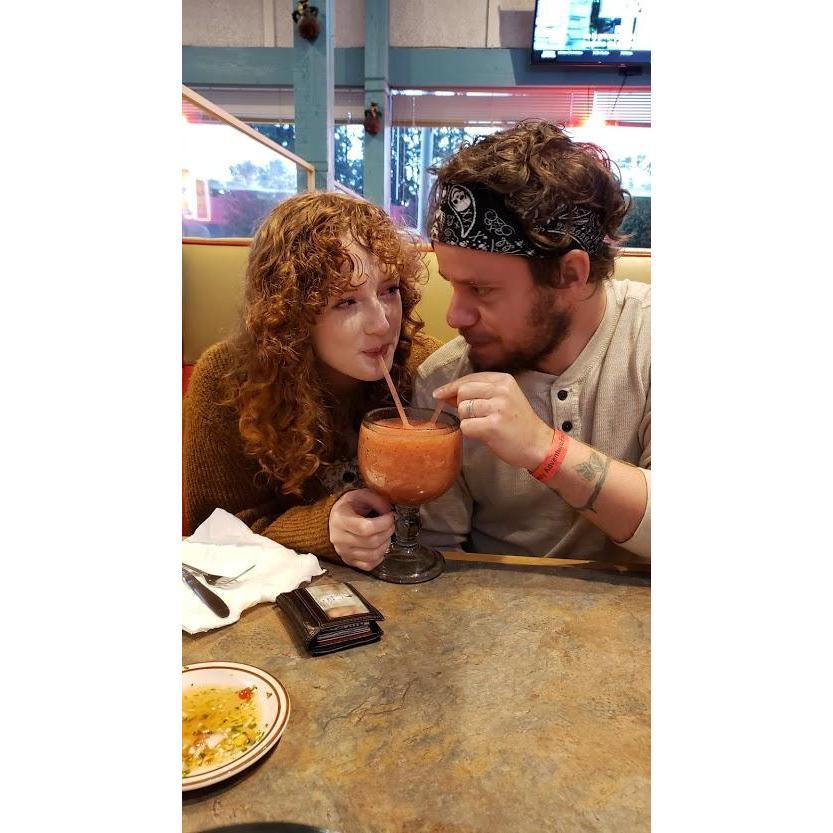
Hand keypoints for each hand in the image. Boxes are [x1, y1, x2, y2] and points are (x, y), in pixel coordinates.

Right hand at [328, 488, 394, 570]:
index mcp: (340, 519)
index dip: (383, 523)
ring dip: (385, 544)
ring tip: (386, 534)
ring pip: (372, 555)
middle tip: (391, 524)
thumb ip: (377, 501)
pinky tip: (380, 546)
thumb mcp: (361, 494)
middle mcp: (339, 538)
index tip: (390, 516)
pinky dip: (379, 557)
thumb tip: (389, 512)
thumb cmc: (349, 506)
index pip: (365, 528)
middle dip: (387, 532)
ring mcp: (343, 552)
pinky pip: (368, 565)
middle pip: (371, 542)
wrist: (335, 517)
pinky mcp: (349, 560)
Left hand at [433, 372, 552, 470]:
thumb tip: (445, 394)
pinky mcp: (493, 425)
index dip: (451, 387)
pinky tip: (484, 435)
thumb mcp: (503, 400)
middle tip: (476, 417)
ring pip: (462, 409)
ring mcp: (497, 407)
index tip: (439, 394)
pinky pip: (466, 426)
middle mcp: (501, 390)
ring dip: (467, 420)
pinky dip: (470, 432)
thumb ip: (478, 394)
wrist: (538, 444)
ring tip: (484, 426)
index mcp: (503, 380)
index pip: (469, 378)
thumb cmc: (517, 423)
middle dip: (462, 406)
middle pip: (462, 392)